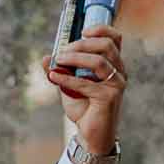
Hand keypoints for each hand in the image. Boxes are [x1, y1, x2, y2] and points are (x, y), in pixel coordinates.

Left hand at [44, 23, 127, 153]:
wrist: (90, 134)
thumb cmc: (84, 107)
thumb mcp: (69, 85)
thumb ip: (60, 70)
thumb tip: (45, 57)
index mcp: (113, 64)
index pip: (115, 38)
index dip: (101, 29)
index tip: (82, 32)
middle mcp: (119, 71)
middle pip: (106, 45)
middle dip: (80, 44)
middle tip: (62, 52)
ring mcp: (116, 84)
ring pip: (98, 61)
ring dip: (74, 58)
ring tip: (57, 61)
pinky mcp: (110, 97)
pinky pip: (86, 83)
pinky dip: (67, 78)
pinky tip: (53, 76)